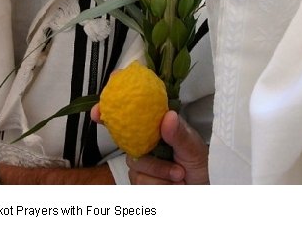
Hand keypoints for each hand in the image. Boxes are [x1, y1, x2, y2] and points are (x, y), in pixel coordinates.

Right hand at [91, 106, 208, 184]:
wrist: (204, 190)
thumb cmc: (200, 164)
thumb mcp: (194, 147)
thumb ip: (180, 134)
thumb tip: (168, 116)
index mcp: (155, 128)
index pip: (128, 116)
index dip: (108, 111)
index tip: (98, 112)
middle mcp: (144, 144)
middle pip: (127, 145)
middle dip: (150, 161)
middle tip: (173, 168)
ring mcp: (140, 165)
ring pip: (136, 167)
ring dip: (160, 173)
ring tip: (179, 175)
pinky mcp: (140, 183)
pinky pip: (141, 182)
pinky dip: (159, 185)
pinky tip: (172, 185)